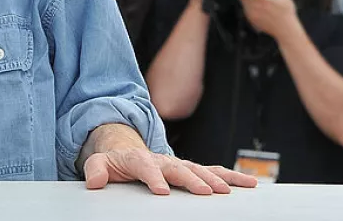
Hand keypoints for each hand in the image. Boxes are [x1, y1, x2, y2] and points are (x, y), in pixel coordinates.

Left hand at [83, 148, 253, 194]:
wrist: (126, 150)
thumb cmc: (115, 161)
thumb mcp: (99, 163)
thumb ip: (95, 169)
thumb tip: (94, 181)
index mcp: (139, 159)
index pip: (145, 166)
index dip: (153, 177)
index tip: (161, 191)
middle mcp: (162, 160)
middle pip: (178, 168)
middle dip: (192, 179)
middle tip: (205, 192)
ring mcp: (178, 164)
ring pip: (200, 169)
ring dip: (216, 178)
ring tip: (230, 190)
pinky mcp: (190, 170)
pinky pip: (213, 172)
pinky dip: (230, 176)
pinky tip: (248, 184)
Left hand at [237, 0, 299, 40]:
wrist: (286, 30)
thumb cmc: (286, 13)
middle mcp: (254, 6)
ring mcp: (251, 14)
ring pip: (243, 3)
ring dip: (247, 0)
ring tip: (258, 0)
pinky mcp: (251, 20)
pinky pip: (246, 11)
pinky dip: (249, 8)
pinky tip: (259, 8)